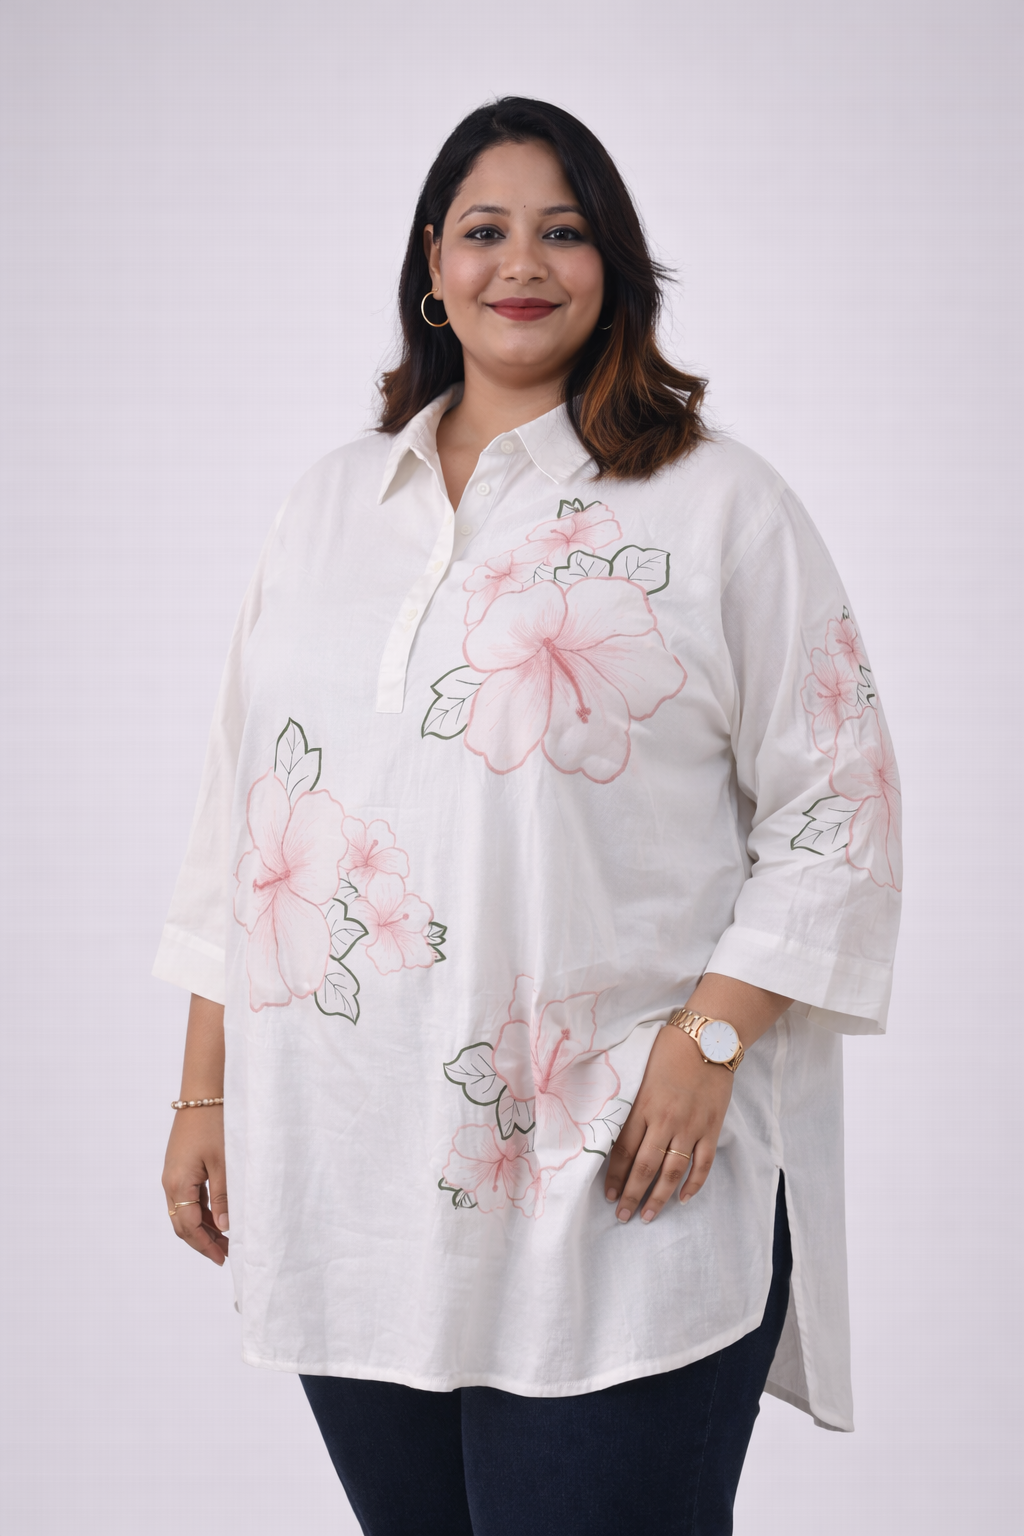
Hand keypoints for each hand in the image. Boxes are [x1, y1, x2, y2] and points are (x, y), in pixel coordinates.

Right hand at [162, 1106, 228, 1265]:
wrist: (203, 1092)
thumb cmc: (215, 1124)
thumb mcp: (224, 1163)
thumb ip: (223, 1197)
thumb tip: (224, 1227)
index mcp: (178, 1185)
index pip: (189, 1227)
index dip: (205, 1246)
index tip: (224, 1259)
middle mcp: (170, 1182)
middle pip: (183, 1223)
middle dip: (203, 1241)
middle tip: (226, 1254)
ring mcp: (173, 1174)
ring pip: (185, 1211)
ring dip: (203, 1226)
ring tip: (226, 1239)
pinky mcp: (180, 1165)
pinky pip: (188, 1196)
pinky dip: (202, 1209)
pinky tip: (219, 1215)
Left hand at [603, 974, 791, 1223]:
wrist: (708, 1038)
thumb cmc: (668, 1051)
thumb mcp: (640, 1074)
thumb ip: (630, 1104)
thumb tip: (613, 1132)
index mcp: (643, 1106)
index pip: (624, 1150)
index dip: (614, 1176)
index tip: (607, 1196)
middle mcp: (665, 1120)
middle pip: (645, 1166)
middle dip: (631, 1194)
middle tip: (622, 1216)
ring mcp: (691, 1126)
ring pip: (672, 1171)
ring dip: (659, 1196)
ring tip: (647, 1215)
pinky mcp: (711, 1127)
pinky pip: (702, 1163)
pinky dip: (693, 1184)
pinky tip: (683, 1198)